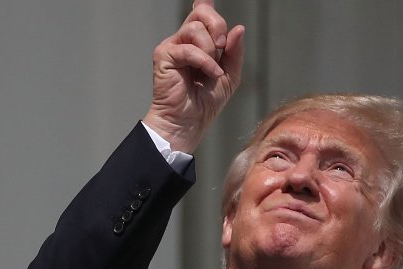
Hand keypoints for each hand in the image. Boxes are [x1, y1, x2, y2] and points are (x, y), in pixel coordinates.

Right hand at [142, 0, 244, 152]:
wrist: (188, 123)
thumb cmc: (205, 103)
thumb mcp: (229, 76)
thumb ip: (234, 52)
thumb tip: (238, 29)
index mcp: (199, 43)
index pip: (201, 14)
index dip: (205, 4)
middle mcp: (184, 41)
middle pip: (201, 14)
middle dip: (218, 26)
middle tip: (222, 47)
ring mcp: (173, 47)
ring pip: (195, 29)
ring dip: (211, 50)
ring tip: (212, 70)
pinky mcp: (164, 56)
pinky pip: (189, 49)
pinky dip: (205, 61)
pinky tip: (210, 74)